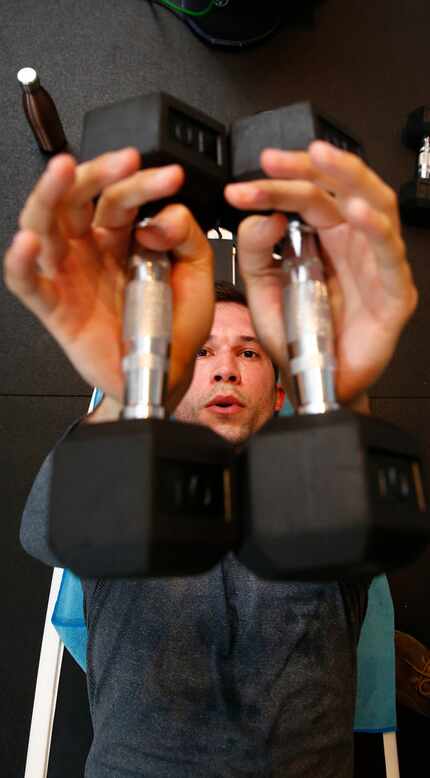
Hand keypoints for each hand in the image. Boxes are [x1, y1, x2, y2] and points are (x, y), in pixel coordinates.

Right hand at [3, 149, 213, 408]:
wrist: (167, 371)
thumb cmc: (175, 322)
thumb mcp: (196, 271)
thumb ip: (186, 235)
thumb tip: (158, 218)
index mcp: (120, 237)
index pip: (121, 196)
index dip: (143, 182)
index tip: (171, 177)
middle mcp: (90, 249)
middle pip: (77, 199)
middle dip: (96, 172)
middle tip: (124, 159)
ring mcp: (69, 275)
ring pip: (43, 225)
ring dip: (49, 194)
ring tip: (64, 171)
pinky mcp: (55, 307)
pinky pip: (26, 282)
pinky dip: (19, 262)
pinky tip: (28, 242)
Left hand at [224, 141, 417, 404]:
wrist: (314, 382)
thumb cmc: (296, 335)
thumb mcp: (261, 288)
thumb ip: (255, 252)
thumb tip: (262, 216)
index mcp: (321, 236)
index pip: (303, 194)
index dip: (273, 185)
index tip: (239, 189)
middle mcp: (350, 241)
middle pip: (338, 188)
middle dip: (308, 167)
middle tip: (274, 160)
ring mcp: (375, 262)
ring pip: (375, 205)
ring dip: (348, 178)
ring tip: (321, 161)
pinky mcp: (394, 292)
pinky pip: (389, 255)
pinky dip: (376, 230)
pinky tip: (357, 212)